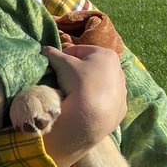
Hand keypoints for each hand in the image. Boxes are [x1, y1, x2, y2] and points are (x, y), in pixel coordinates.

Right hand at [40, 44, 126, 166]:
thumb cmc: (80, 83)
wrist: (91, 118)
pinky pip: (105, 100)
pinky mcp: (121, 108)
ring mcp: (122, 91)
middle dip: (77, 71)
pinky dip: (97, 101)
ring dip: (88, 86)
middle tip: (64, 81)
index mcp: (107, 55)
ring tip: (75, 95)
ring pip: (100, 84)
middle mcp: (119, 70)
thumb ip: (53, 54)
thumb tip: (44, 49)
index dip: (63, 57)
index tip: (55, 67)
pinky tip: (87, 106)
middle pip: (91, 67)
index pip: (78, 51)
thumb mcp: (63, 64)